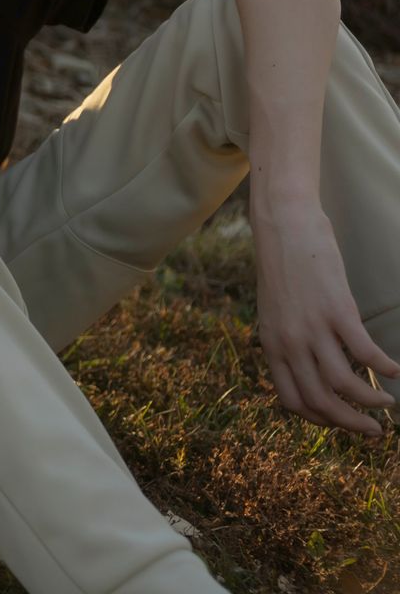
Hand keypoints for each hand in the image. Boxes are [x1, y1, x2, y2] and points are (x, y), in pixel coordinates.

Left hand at [253, 203, 398, 433]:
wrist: (283, 226)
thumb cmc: (283, 268)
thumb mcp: (273, 312)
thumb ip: (285, 340)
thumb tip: (305, 366)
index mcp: (270, 345)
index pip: (293, 401)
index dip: (321, 420)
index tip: (342, 423)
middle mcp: (288, 342)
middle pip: (321, 401)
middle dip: (351, 423)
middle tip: (374, 431)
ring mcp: (312, 327)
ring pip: (345, 383)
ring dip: (371, 401)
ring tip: (388, 403)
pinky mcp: (336, 309)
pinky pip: (364, 351)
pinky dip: (384, 367)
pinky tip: (395, 370)